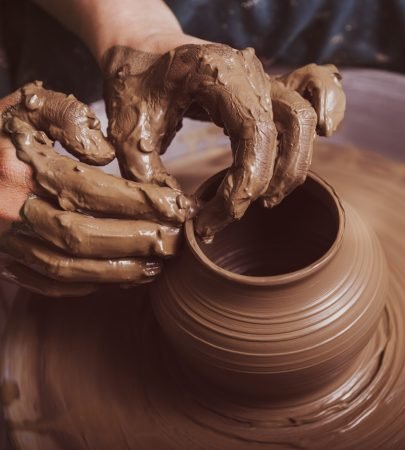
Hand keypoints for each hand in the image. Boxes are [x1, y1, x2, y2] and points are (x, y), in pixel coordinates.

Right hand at [0, 82, 191, 295]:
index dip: (139, 202)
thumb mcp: (29, 107)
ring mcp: (6, 242)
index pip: (93, 190)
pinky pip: (48, 282)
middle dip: (136, 242)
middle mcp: (12, 211)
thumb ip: (69, 118)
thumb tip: (105, 155)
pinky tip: (118, 279)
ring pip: (68, 267)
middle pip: (84, 235)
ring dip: (117, 271)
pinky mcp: (5, 261)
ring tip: (155, 267)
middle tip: (175, 243)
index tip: (176, 207)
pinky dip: (87, 285)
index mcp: (21, 170)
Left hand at [102, 39, 344, 240]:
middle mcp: (251, 72)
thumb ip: (147, 174)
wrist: (141, 46)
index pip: (255, 136)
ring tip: (269, 197)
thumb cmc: (134, 80)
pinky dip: (328, 105)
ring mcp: (262, 77)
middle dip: (272, 181)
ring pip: (305, 115)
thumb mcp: (128, 128)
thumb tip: (179, 215)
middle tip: (237, 212)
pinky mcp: (265, 86)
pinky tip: (326, 131)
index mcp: (219, 75)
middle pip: (293, 127)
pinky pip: (312, 88)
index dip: (241, 187)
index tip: (209, 218)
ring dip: (297, 162)